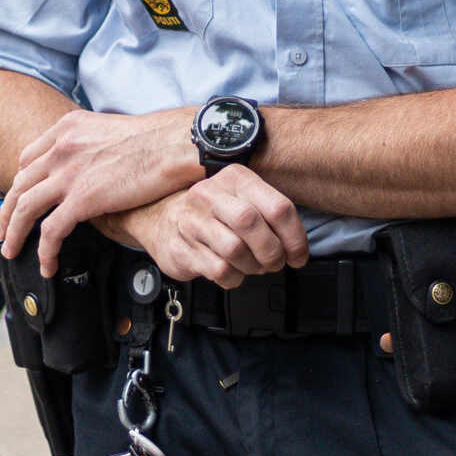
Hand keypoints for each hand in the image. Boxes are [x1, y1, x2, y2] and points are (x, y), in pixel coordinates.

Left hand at [0, 106, 201, 275]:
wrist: (173, 144)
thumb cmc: (156, 140)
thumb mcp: (110, 129)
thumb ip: (90, 143)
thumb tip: (90, 162)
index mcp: (67, 128)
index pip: (29, 158)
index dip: (21, 183)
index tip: (19, 199)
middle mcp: (61, 148)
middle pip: (20, 184)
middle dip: (8, 211)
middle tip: (3, 231)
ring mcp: (69, 173)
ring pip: (25, 209)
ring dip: (14, 233)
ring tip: (12, 251)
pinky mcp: (83, 199)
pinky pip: (51, 231)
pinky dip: (45, 251)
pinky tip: (47, 264)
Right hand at [106, 169, 310, 289]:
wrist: (158, 219)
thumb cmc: (211, 213)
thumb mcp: (242, 200)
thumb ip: (270, 216)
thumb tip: (297, 248)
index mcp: (234, 179)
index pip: (278, 207)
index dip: (295, 238)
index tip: (298, 255)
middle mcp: (210, 194)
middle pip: (252, 223)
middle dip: (271, 252)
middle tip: (274, 263)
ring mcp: (191, 221)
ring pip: (234, 250)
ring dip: (252, 267)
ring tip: (252, 266)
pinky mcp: (180, 248)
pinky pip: (219, 269)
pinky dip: (234, 277)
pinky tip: (233, 271)